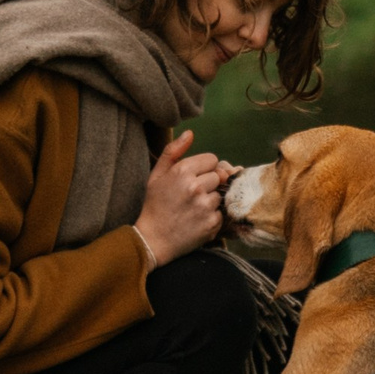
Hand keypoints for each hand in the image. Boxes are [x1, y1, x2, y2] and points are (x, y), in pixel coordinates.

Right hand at [134, 131, 232, 266]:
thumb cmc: (154, 205)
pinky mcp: (212, 223)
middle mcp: (195, 187)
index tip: (193, 178)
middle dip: (208, 183)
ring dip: (210, 200)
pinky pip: (221, 212)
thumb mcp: (157, 175)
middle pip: (218, 176)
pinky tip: (197, 220)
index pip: (212, 159)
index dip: (203, 168)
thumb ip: (173, 151)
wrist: (153, 240)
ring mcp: (205, 206)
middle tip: (191, 195)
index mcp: (182, 171)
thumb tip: (190, 133)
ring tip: (193, 208)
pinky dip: (212, 217)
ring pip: (220, 194)